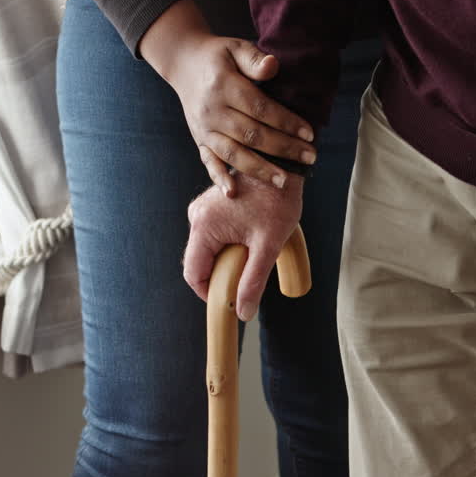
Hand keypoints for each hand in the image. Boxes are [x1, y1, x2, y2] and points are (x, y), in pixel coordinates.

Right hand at [139, 0, 315, 195]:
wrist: (184, 64)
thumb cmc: (218, 56)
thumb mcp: (236, 47)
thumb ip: (254, 59)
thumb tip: (272, 66)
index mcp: (224, 86)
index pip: (260, 108)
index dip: (285, 122)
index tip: (309, 133)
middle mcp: (213, 111)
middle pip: (251, 135)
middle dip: (283, 149)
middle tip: (310, 157)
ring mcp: (204, 129)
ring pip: (233, 153)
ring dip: (259, 169)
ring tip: (283, 181)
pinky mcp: (199, 140)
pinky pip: (208, 161)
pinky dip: (219, 178)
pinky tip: (233, 192)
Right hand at [183, 173, 302, 320]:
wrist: (282, 164)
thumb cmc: (277, 200)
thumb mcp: (268, 245)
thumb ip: (253, 280)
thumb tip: (243, 312)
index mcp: (204, 226)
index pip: (193, 273)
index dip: (209, 293)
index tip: (229, 300)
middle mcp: (197, 216)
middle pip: (199, 261)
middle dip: (221, 275)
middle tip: (247, 277)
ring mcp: (203, 209)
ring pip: (207, 249)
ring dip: (226, 259)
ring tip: (253, 253)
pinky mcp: (212, 205)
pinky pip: (213, 235)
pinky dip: (228, 245)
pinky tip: (250, 240)